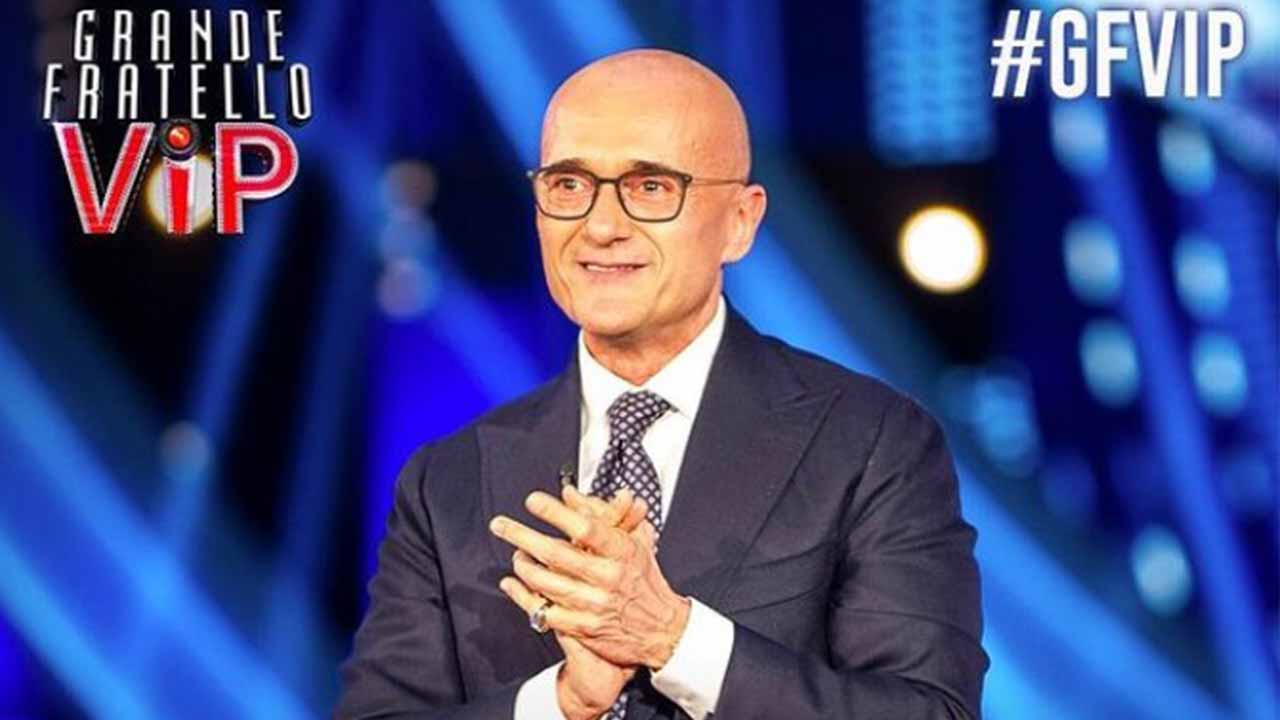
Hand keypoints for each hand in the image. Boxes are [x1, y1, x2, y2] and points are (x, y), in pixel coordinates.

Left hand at [491, 489, 691, 669]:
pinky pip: (544, 611)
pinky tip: (513, 584)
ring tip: (516, 554)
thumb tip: (571, 494)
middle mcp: (607, 577)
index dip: (555, 512)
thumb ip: (604, 513)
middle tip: (501, 524)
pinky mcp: (582, 627)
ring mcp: (593, 604)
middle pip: (555, 553)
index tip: (533, 501)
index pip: (585, 527)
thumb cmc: (644, 580)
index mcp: (621, 552)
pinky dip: (523, 596)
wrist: (662, 630)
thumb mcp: (635, 541)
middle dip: (522, 535)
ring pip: (545, 582)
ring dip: (523, 565)